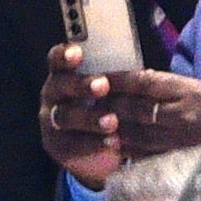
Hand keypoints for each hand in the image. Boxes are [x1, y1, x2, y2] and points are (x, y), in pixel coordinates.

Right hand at [34, 42, 121, 183]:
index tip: (77, 53)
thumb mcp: (113, 88)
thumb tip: (148, 75)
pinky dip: (93, 144)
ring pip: (65, 116)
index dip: (64, 55)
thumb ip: (120, 78)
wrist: (97, 146)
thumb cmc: (109, 104)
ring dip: (89, 118)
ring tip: (112, 122)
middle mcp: (54, 93)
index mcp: (65, 72)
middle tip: (103, 86)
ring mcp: (52, 120)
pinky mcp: (58, 146)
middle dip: (81, 84)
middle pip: (60, 85)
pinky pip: (72, 144)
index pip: (58, 59)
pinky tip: (112, 142)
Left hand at [100, 68, 200, 155]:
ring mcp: (179, 139)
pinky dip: (126, 148)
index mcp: (189, 91)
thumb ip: (171, 88)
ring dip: (111, 127)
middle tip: (85, 100)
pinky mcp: (178, 158)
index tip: (100, 77)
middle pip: (134, 107)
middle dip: (108, 103)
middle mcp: (182, 114)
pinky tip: (112, 145)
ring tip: (92, 122)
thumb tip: (136, 83)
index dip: (119, 80)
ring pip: (135, 131)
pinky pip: (145, 153)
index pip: (145, 82)